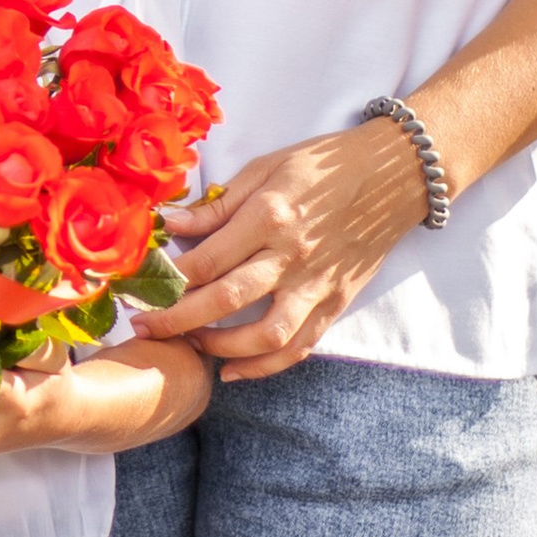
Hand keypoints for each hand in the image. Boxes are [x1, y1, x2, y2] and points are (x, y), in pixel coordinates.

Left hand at [125, 122, 425, 380]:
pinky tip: (233, 372)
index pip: (208, 260)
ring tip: (190, 345)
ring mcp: (317, 284)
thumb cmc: (325, 165)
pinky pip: (299, 346)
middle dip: (178, 320)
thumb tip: (169, 225)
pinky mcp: (336, 302)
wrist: (394, 175)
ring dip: (220, 348)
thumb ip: (218, 205)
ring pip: (265, 334)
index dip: (170, 280)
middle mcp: (292, 255)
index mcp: (270, 216)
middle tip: (145, 328)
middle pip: (226, 300)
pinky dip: (265, 367)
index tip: (142, 288)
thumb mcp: (266, 168)